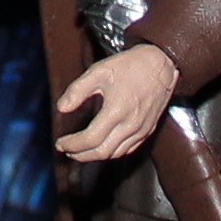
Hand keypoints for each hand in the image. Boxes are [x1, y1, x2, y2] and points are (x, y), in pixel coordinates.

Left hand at [53, 44, 180, 163]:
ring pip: (115, 154)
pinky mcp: (148, 130)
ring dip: (95, 156)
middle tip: (67, 150)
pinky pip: (128, 149)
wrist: (161, 64)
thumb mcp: (98, 71)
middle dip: (81, 155)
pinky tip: (102, 146)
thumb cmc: (129, 65)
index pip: (90, 139)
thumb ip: (77, 90)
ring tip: (80, 150)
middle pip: (102, 152)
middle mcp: (130, 125)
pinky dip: (112, 152)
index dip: (72, 144)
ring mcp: (141, 130)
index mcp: (116, 110)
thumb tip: (61, 108)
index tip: (60, 143)